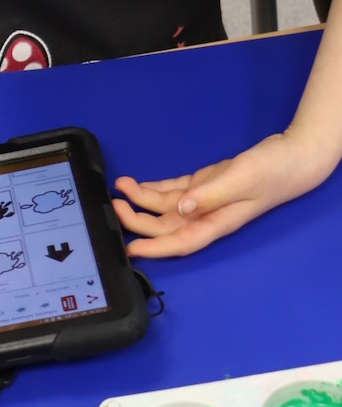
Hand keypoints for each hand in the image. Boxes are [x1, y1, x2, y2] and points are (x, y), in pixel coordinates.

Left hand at [114, 131, 332, 257]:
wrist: (292, 156)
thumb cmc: (273, 171)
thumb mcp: (242, 180)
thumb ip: (211, 195)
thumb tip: (183, 208)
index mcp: (217, 220)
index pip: (180, 241)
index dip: (155, 249)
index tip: (130, 250)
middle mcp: (206, 214)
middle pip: (165, 226)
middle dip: (138, 219)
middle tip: (115, 204)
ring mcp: (204, 199)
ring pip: (165, 207)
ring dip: (142, 200)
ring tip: (121, 186)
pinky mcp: (204, 184)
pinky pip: (172, 191)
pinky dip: (154, 189)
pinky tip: (137, 185)